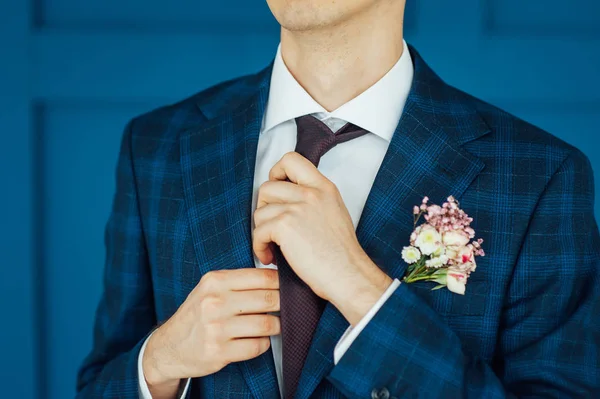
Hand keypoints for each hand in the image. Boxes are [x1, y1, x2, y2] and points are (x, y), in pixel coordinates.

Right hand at [142, 268, 279, 398]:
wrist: (169, 346)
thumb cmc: (196, 314)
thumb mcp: (209, 288)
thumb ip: (237, 281)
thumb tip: (275, 277)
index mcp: (214, 281)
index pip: (261, 277)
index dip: (281, 281)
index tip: (287, 286)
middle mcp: (214, 302)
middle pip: (267, 299)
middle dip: (283, 303)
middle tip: (287, 306)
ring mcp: (216, 328)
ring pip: (266, 324)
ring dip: (276, 325)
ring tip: (275, 324)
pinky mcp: (219, 351)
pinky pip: (257, 346)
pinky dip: (263, 343)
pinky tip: (257, 340)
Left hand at [253, 152, 391, 324]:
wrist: (348, 274)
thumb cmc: (341, 253)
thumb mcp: (334, 211)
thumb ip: (314, 198)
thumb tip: (287, 196)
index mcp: (324, 187)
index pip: (291, 159)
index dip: (276, 173)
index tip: (277, 191)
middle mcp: (310, 193)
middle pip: (267, 186)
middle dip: (264, 208)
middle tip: (272, 225)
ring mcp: (297, 208)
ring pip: (260, 211)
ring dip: (261, 230)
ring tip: (273, 246)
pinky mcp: (285, 226)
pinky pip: (258, 231)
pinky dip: (259, 247)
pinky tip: (269, 256)